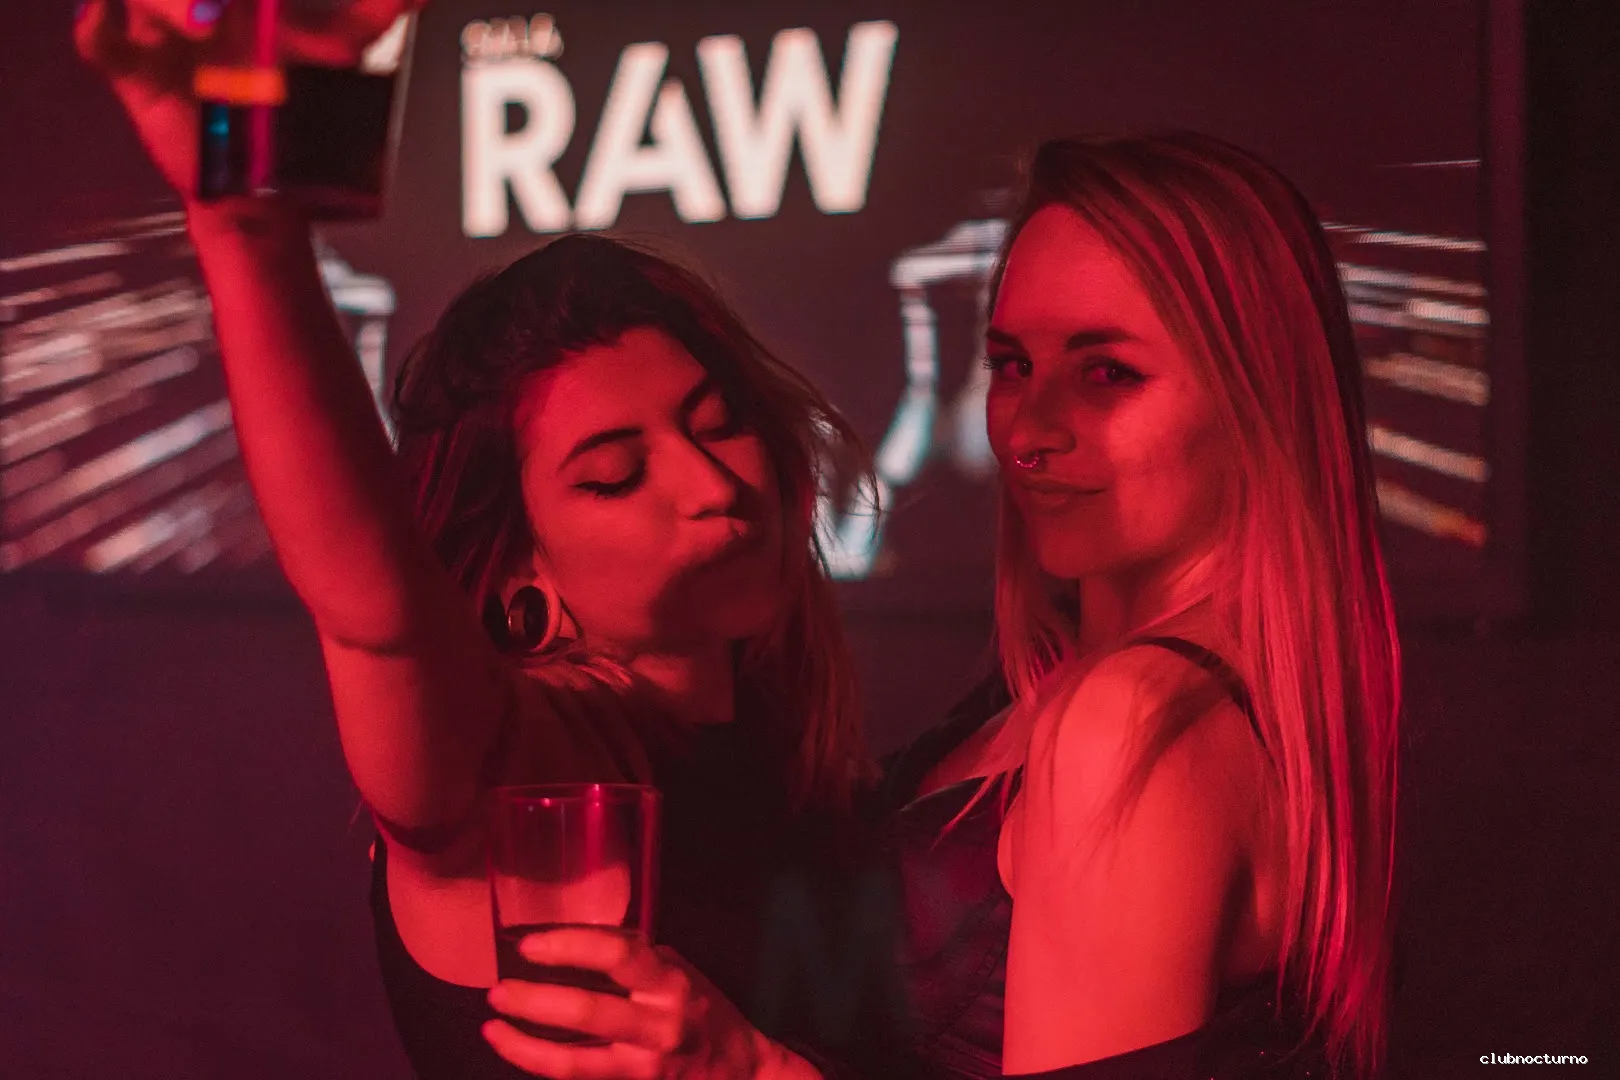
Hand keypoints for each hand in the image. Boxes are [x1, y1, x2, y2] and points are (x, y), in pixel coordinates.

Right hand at [73, 0, 425, 199]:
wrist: (266, 182)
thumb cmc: (299, 109)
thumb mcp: (340, 55)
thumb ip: (373, 14)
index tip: (234, 6)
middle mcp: (193, 0)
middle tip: (224, 9)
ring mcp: (158, 32)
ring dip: (168, 2)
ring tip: (206, 22)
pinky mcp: (136, 76)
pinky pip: (99, 42)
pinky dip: (99, 30)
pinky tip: (107, 22)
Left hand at [483, 928, 806, 1079]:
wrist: (737, 1070)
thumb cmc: (698, 1010)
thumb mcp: (675, 970)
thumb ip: (632, 957)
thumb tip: (568, 938)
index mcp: (669, 981)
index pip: (617, 954)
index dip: (569, 946)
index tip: (529, 944)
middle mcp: (659, 1024)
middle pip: (590, 1012)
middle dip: (535, 1001)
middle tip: (498, 990)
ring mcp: (645, 1066)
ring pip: (576, 1063)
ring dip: (525, 1047)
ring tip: (493, 1029)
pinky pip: (579, 1079)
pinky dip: (542, 1065)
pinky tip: (518, 1050)